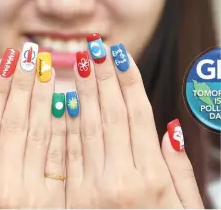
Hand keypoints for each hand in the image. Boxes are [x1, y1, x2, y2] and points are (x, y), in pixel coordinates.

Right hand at [0, 45, 65, 207]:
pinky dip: (66, 127)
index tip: (10, 58)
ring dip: (48, 96)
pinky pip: (63, 158)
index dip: (1, 85)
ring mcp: (33, 196)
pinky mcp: (56, 206)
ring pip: (43, 132)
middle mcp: (3, 184)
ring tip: (53, 67)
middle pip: (19, 118)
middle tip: (35, 52)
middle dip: (27, 81)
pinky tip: (70, 103)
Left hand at [66, 38, 203, 208]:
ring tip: (79, 62)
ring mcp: (92, 189)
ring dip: (82, 91)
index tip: (121, 56)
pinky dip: (66, 123)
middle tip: (97, 47)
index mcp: (152, 178)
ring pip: (87, 127)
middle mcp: (122, 179)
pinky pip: (68, 152)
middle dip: (104, 76)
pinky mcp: (72, 199)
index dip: (129, 82)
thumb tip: (169, 128)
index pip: (137, 115)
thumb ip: (178, 170)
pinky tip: (63, 100)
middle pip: (110, 114)